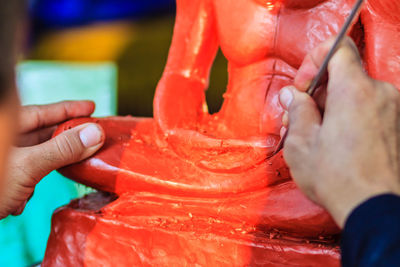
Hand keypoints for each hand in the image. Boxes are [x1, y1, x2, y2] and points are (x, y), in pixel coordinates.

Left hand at [0, 101, 104, 218]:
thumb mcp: (28, 165)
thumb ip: (62, 149)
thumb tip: (95, 132)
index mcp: (8, 126)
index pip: (45, 111)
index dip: (70, 108)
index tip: (92, 107)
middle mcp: (7, 140)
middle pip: (44, 134)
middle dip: (66, 141)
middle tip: (91, 138)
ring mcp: (5, 160)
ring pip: (38, 158)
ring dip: (46, 169)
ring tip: (56, 176)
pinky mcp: (3, 179)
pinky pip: (25, 177)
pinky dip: (28, 188)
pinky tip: (21, 199)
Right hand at [279, 37, 399, 227]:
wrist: (375, 209)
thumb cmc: (337, 178)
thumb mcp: (301, 143)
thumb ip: (296, 110)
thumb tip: (291, 95)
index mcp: (355, 91)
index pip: (337, 48)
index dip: (313, 60)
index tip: (302, 86)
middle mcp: (380, 93)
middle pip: (343, 75)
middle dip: (316, 92)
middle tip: (296, 118)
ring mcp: (393, 111)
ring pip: (354, 94)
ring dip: (330, 107)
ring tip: (312, 135)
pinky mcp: (397, 126)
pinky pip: (368, 109)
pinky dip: (348, 117)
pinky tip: (333, 142)